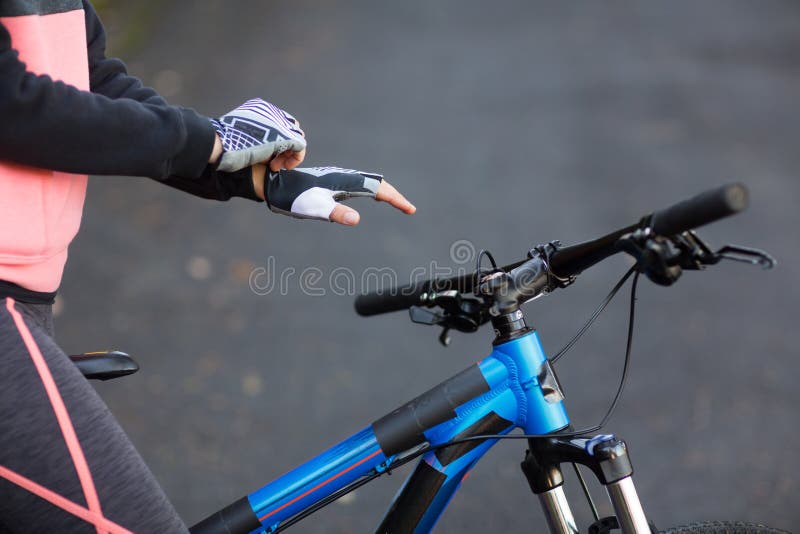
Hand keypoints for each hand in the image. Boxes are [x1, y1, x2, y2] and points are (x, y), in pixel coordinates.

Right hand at [211, 98, 305, 171]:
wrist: (223, 143)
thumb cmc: (225, 141)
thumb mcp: (239, 130)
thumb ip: (252, 131)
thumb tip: (258, 142)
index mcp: (261, 108)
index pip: (278, 122)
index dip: (275, 139)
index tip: (267, 153)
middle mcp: (273, 112)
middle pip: (289, 128)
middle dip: (283, 147)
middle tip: (272, 161)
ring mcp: (281, 123)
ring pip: (296, 138)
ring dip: (287, 154)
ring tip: (275, 165)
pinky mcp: (287, 136)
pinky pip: (301, 147)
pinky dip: (294, 159)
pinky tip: (280, 167)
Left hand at [251, 166, 414, 225]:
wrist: (273, 185)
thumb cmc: (292, 198)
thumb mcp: (314, 209)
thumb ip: (336, 214)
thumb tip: (356, 220)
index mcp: (345, 182)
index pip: (378, 190)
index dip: (396, 200)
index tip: (410, 210)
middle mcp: (344, 177)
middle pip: (377, 183)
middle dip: (394, 196)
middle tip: (408, 209)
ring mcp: (339, 178)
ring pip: (369, 182)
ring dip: (384, 192)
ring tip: (396, 203)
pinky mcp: (332, 181)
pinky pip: (360, 183)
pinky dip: (373, 190)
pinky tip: (371, 197)